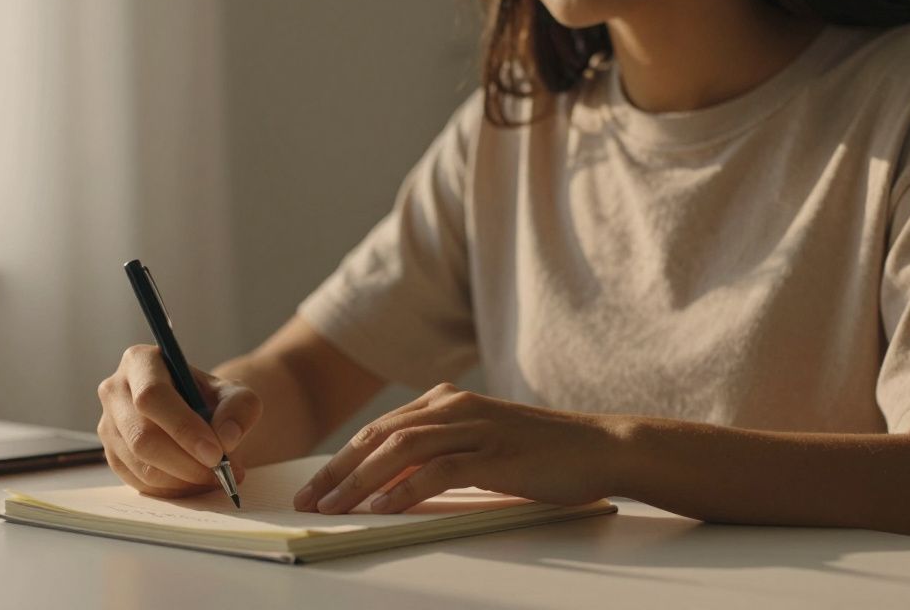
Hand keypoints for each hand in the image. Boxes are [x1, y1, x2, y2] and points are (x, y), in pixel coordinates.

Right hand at [97, 344, 262, 497]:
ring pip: (140, 464)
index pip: (152, 396)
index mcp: (140, 362)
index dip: (183, 428)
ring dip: (183, 479)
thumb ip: (239, 408)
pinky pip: (139, 483)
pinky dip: (173, 489)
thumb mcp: (235, 394)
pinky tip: (196, 482)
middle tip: (221, 472)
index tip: (216, 453)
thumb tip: (226, 437)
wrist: (197, 414)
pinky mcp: (112, 455)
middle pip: (142, 436)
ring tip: (216, 477)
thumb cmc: (212, 399)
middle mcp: (115, 391)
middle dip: (186, 462)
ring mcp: (108, 425)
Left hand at [293, 383, 621, 513]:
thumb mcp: (481, 448)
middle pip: (379, 437)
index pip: (380, 431)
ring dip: (361, 479)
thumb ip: (440, 456)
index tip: (315, 486)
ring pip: (400, 450)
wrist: (600, 446)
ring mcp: (474, 427)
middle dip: (338, 470)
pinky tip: (383, 507)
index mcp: (446, 403)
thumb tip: (393, 484)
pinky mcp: (494, 452)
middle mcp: (454, 408)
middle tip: (309, 500)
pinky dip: (406, 488)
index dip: (342, 459)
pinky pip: (439, 469)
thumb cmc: (541, 453)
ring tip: (335, 506)